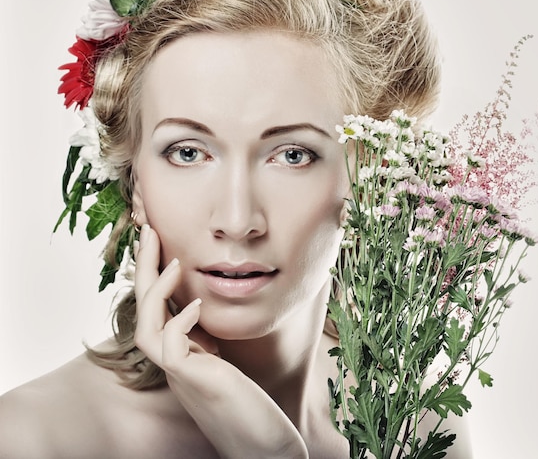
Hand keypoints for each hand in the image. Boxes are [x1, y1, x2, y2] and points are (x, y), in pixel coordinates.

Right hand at [133, 224, 307, 458]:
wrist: (263, 447)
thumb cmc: (251, 406)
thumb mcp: (227, 363)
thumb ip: (211, 340)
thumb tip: (206, 310)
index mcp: (181, 356)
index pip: (157, 309)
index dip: (155, 276)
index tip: (162, 243)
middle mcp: (174, 365)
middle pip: (144, 312)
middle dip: (145, 269)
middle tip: (149, 231)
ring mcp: (182, 375)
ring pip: (146, 329)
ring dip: (155, 291)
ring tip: (171, 260)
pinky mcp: (196, 382)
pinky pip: (171, 348)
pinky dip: (180, 321)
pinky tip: (197, 305)